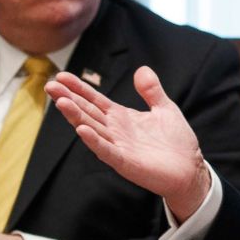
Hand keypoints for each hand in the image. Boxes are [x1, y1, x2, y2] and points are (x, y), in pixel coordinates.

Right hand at [45, 67, 210, 219]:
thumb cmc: (176, 142)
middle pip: (87, 112)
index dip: (79, 88)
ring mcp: (118, 147)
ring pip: (92, 129)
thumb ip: (151, 90)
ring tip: (61, 102)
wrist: (190, 169)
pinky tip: (81, 130)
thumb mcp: (165, 109)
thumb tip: (142, 69)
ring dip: (76, 117)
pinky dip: (94, 141)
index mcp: (122, 118)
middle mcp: (115, 131)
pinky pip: (107, 151)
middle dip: (69, 98)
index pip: (95, 100)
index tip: (62, 76)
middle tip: (50, 85)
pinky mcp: (126, 162)